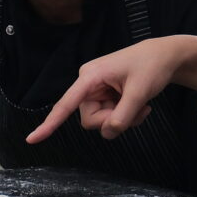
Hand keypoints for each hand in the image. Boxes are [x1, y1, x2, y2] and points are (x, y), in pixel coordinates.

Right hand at [30, 36, 192, 144]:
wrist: (163, 57)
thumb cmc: (151, 67)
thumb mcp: (140, 92)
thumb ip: (123, 116)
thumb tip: (108, 132)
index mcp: (90, 76)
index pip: (66, 104)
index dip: (49, 123)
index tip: (32, 139)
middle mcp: (87, 84)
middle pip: (90, 120)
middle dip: (113, 121)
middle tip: (137, 111)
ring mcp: (95, 91)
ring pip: (100, 121)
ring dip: (122, 120)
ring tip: (140, 107)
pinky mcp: (103, 96)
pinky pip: (108, 117)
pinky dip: (124, 117)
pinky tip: (138, 106)